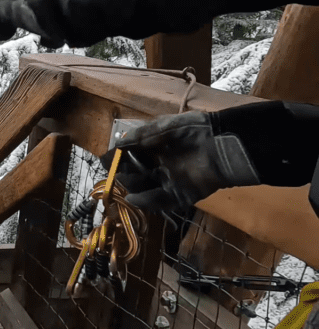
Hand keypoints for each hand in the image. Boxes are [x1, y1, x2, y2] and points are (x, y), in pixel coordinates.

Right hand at [103, 111, 260, 212]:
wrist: (221, 143)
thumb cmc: (191, 130)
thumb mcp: (161, 127)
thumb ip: (138, 137)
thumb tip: (116, 146)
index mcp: (155, 147)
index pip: (130, 155)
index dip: (117, 159)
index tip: (107, 161)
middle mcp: (160, 165)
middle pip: (134, 174)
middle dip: (124, 174)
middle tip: (118, 172)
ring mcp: (169, 181)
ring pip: (144, 188)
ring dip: (132, 187)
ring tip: (125, 183)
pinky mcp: (181, 195)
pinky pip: (160, 201)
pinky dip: (146, 202)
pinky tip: (134, 198)